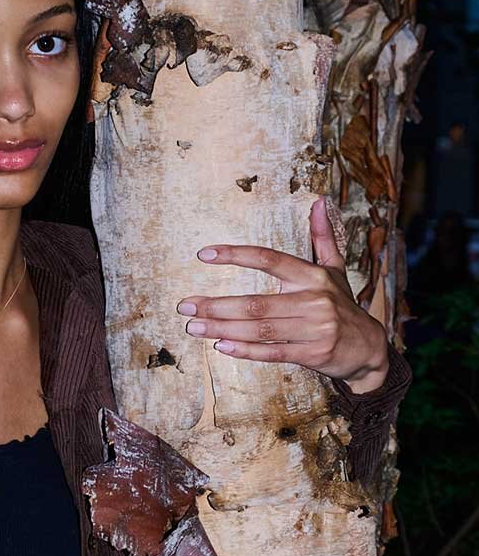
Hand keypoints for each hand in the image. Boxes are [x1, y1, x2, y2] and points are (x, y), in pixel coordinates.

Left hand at [180, 196, 389, 393]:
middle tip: (185, 305)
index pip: (269, 259)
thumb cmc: (341, 306)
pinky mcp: (313, 353)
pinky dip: (245, 350)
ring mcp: (314, 328)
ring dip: (222, 328)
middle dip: (216, 305)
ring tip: (193, 326)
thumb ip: (322, 238)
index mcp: (313, 276)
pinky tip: (221, 345)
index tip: (204, 254)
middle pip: (256, 303)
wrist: (369, 347)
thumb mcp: (335, 270)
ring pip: (259, 328)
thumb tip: (318, 202)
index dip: (236, 254)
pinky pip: (272, 351)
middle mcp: (314, 300)